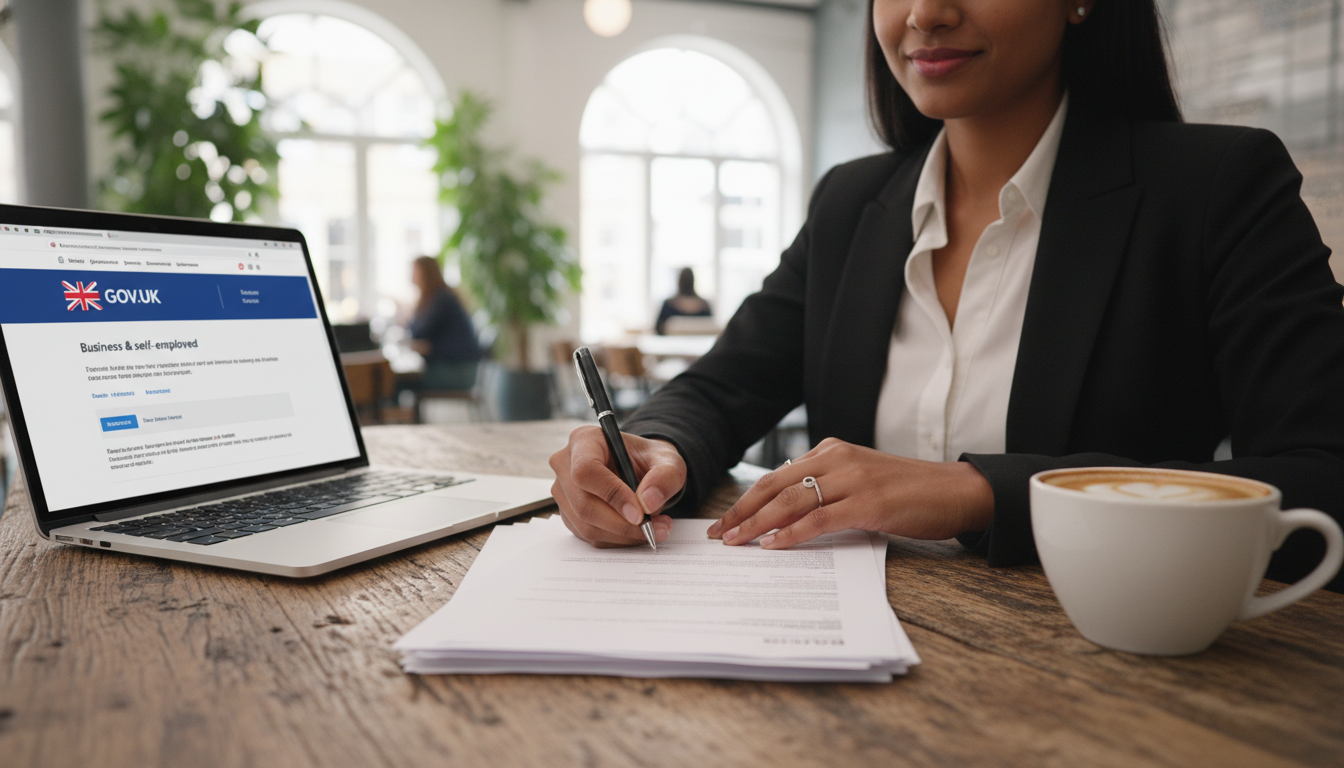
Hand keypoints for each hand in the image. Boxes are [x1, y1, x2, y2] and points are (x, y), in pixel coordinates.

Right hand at [549, 426, 685, 547]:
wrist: (641, 470)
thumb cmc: (649, 460)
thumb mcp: (668, 460)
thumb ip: (665, 476)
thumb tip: (649, 503)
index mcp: (584, 440)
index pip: (586, 470)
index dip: (612, 495)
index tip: (640, 514)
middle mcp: (565, 465)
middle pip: (584, 505)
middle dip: (623, 524)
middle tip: (655, 528)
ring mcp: (563, 492)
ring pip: (586, 526)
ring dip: (623, 536)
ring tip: (655, 529)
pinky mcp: (569, 514)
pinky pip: (589, 536)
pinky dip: (617, 540)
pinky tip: (638, 531)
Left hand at [708, 438, 993, 548]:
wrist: (957, 491)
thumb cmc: (909, 492)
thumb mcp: (860, 481)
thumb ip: (827, 489)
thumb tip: (787, 514)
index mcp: (832, 451)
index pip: (777, 476)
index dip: (746, 499)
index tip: (723, 520)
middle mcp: (837, 459)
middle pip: (774, 485)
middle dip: (741, 511)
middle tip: (717, 534)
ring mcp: (853, 479)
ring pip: (792, 501)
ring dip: (758, 523)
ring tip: (736, 542)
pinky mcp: (869, 503)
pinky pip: (820, 519)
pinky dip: (793, 533)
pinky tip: (773, 546)